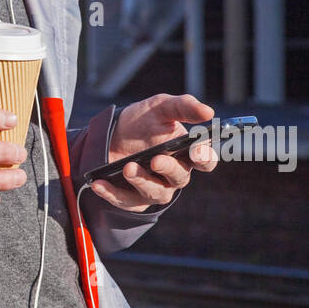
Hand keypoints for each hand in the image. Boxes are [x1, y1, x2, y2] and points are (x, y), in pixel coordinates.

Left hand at [91, 93, 217, 212]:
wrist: (110, 134)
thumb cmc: (142, 122)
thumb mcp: (160, 107)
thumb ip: (183, 106)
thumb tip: (208, 111)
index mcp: (186, 153)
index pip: (205, 161)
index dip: (204, 158)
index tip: (196, 151)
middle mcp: (174, 175)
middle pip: (179, 178)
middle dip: (168, 169)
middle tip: (156, 160)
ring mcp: (154, 189)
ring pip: (154, 193)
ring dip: (141, 181)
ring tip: (128, 168)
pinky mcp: (132, 199)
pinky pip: (124, 201)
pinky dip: (112, 193)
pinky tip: (99, 183)